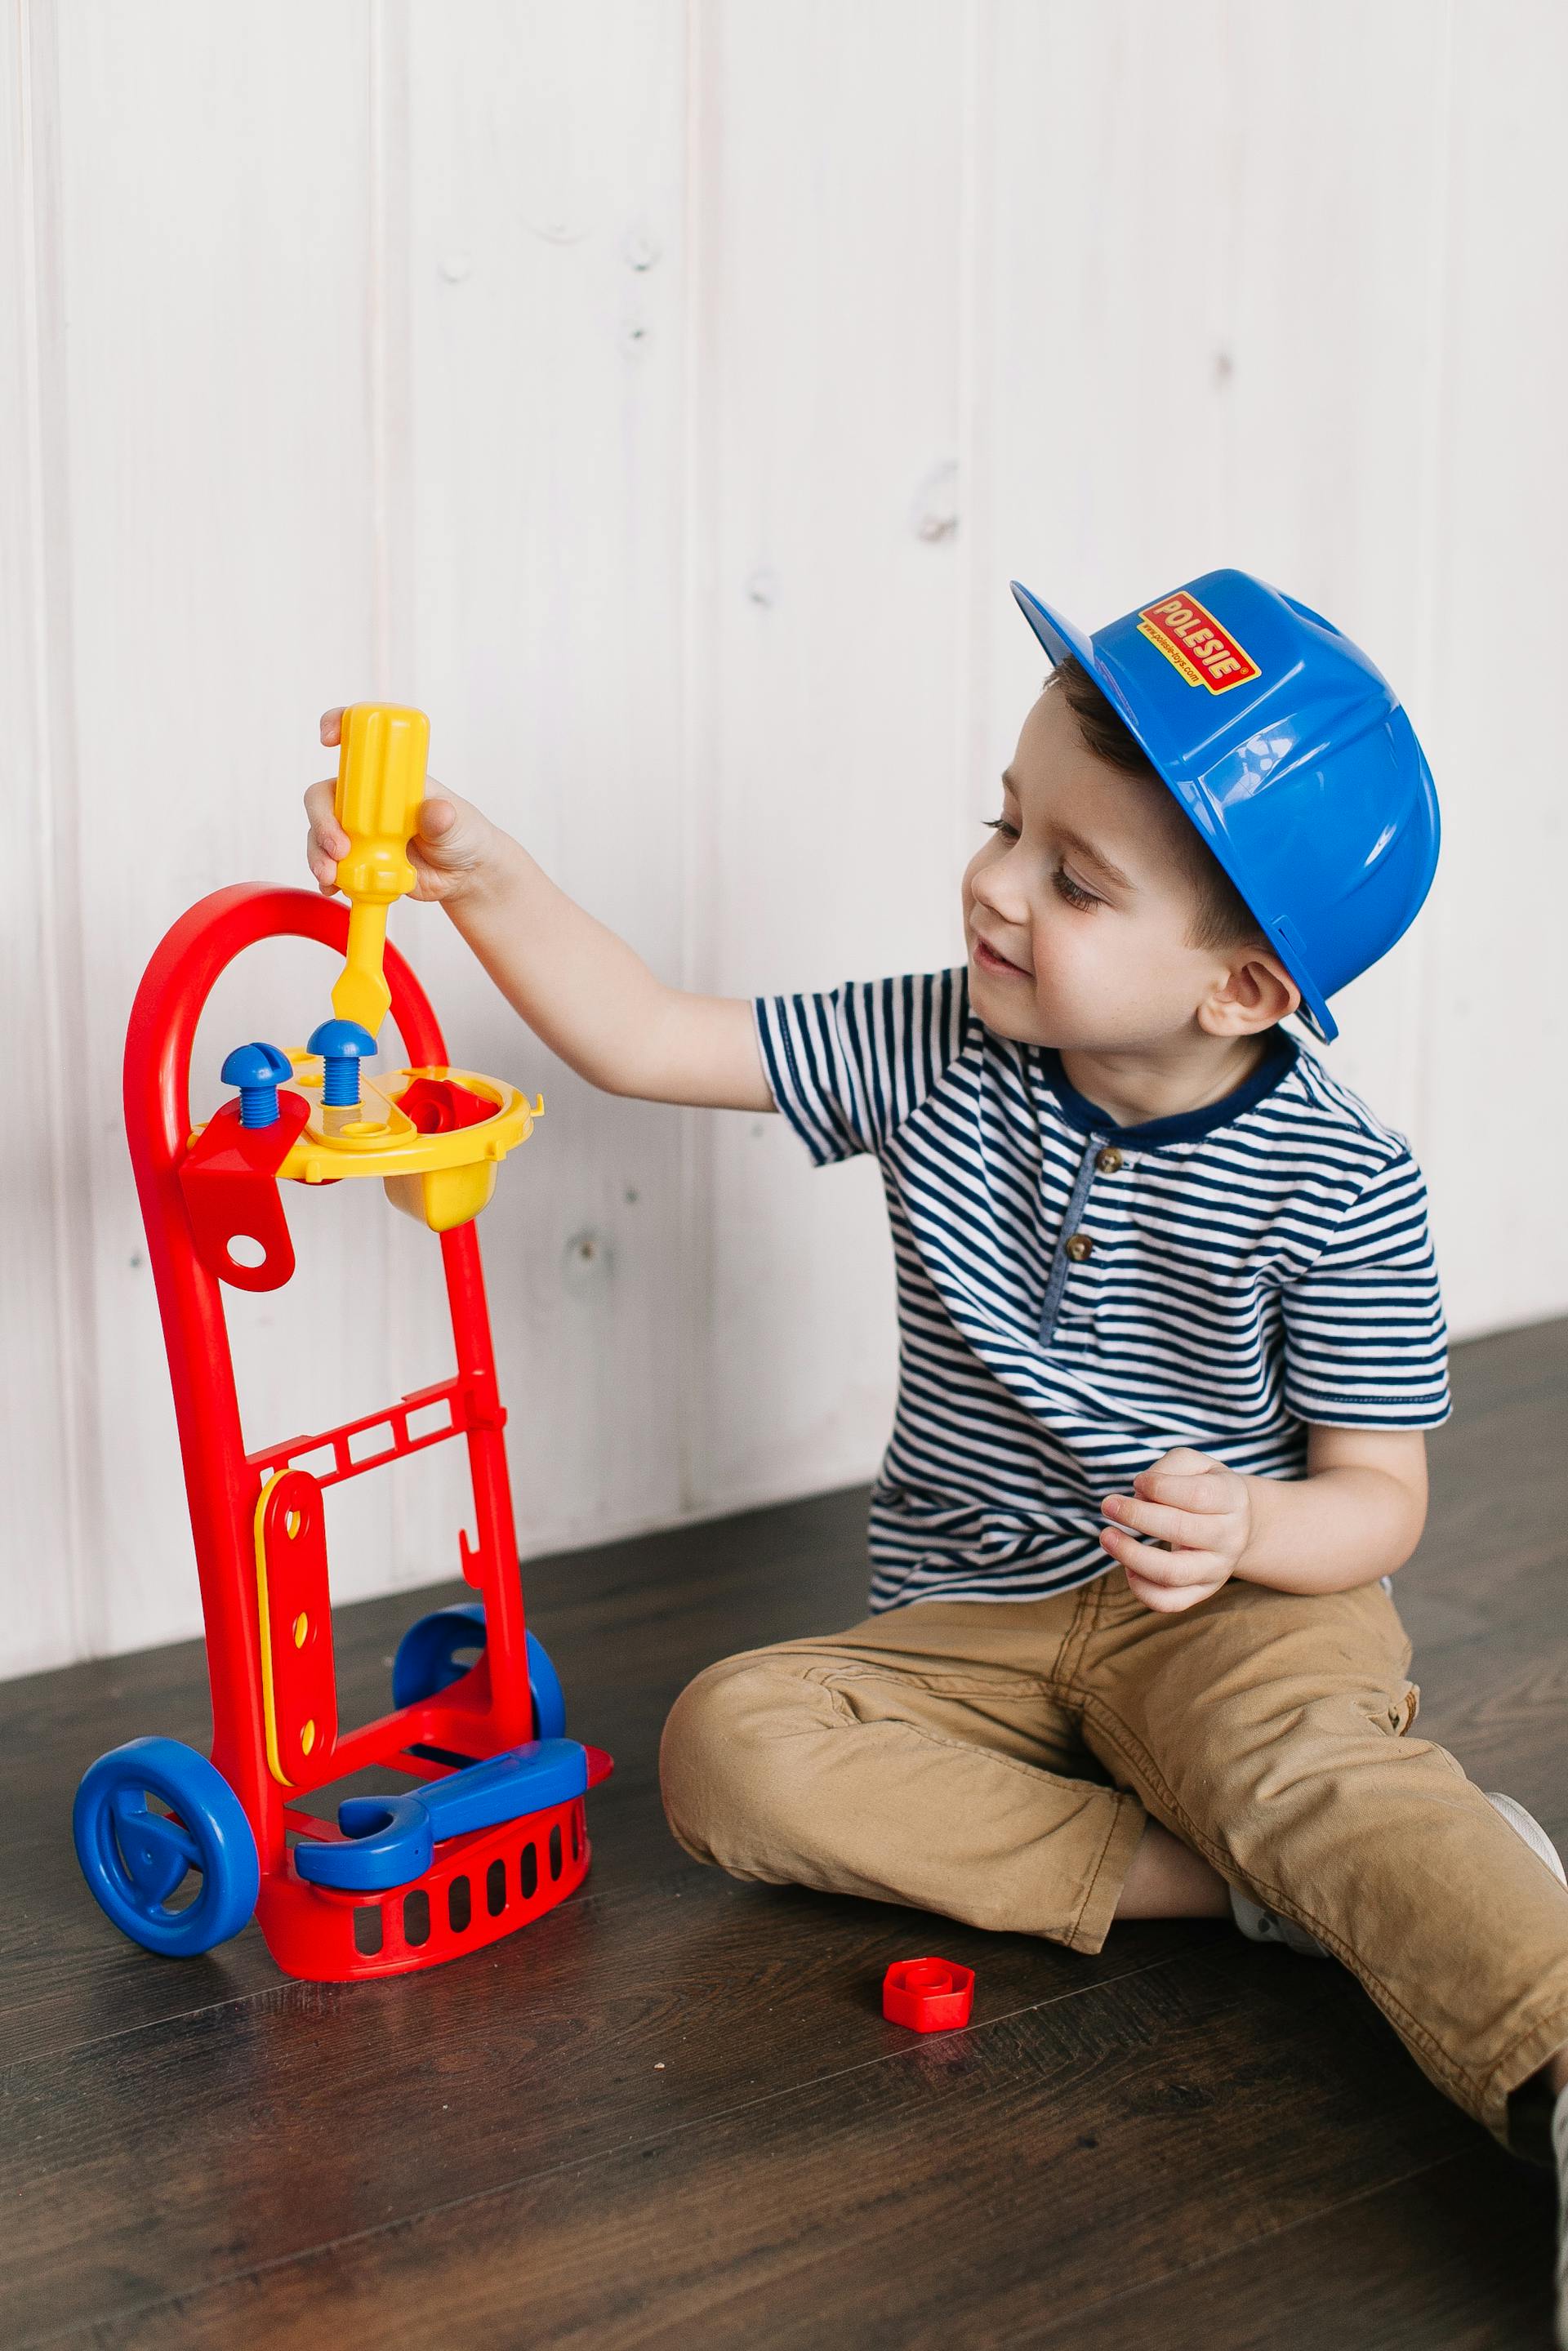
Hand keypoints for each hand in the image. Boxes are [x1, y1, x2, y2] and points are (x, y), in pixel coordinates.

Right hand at [304, 707, 503, 908]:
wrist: (465, 876)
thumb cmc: (463, 835)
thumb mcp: (459, 824)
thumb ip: (444, 819)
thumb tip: (435, 811)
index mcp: (391, 779)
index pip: (359, 744)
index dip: (337, 728)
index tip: (326, 739)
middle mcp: (367, 800)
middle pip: (325, 796)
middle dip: (322, 821)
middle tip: (339, 849)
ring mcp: (358, 830)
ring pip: (320, 833)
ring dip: (318, 854)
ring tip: (333, 877)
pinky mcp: (357, 859)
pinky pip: (329, 864)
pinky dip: (327, 876)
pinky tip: (334, 887)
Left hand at [1099, 1447, 1251, 1613]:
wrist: (1236, 1523)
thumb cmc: (1205, 1487)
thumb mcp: (1194, 1464)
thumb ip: (1167, 1470)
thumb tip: (1139, 1495)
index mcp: (1232, 1499)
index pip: (1197, 1495)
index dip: (1159, 1487)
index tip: (1137, 1482)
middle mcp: (1230, 1537)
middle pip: (1181, 1531)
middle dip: (1136, 1516)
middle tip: (1108, 1505)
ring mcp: (1218, 1569)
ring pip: (1172, 1573)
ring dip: (1131, 1555)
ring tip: (1107, 1537)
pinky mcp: (1202, 1592)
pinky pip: (1170, 1602)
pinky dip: (1142, 1589)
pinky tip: (1127, 1567)